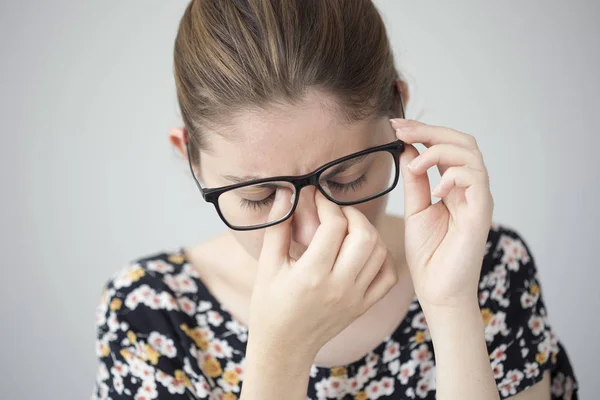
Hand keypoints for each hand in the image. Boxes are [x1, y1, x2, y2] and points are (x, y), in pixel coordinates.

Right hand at [247, 189, 398, 357]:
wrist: (284, 347)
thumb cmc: (270, 305)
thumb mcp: (267, 265)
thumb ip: (278, 227)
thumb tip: (286, 193)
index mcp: (312, 275)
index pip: (334, 226)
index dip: (326, 203)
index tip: (316, 197)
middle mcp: (339, 286)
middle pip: (364, 235)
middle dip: (352, 214)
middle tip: (335, 212)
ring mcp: (355, 297)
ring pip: (379, 252)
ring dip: (367, 232)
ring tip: (348, 228)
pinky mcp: (364, 305)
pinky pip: (387, 276)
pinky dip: (382, 257)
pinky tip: (363, 251)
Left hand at [390, 118, 493, 310]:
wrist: (437, 290)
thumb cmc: (428, 254)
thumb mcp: (415, 209)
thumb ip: (415, 180)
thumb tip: (408, 149)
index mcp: (454, 186)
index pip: (446, 145)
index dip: (423, 131)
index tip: (396, 126)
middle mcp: (470, 188)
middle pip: (462, 141)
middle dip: (430, 131)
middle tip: (401, 131)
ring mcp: (478, 199)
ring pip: (470, 154)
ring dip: (438, 151)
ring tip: (415, 166)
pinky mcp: (481, 214)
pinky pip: (475, 180)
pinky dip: (452, 175)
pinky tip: (435, 189)